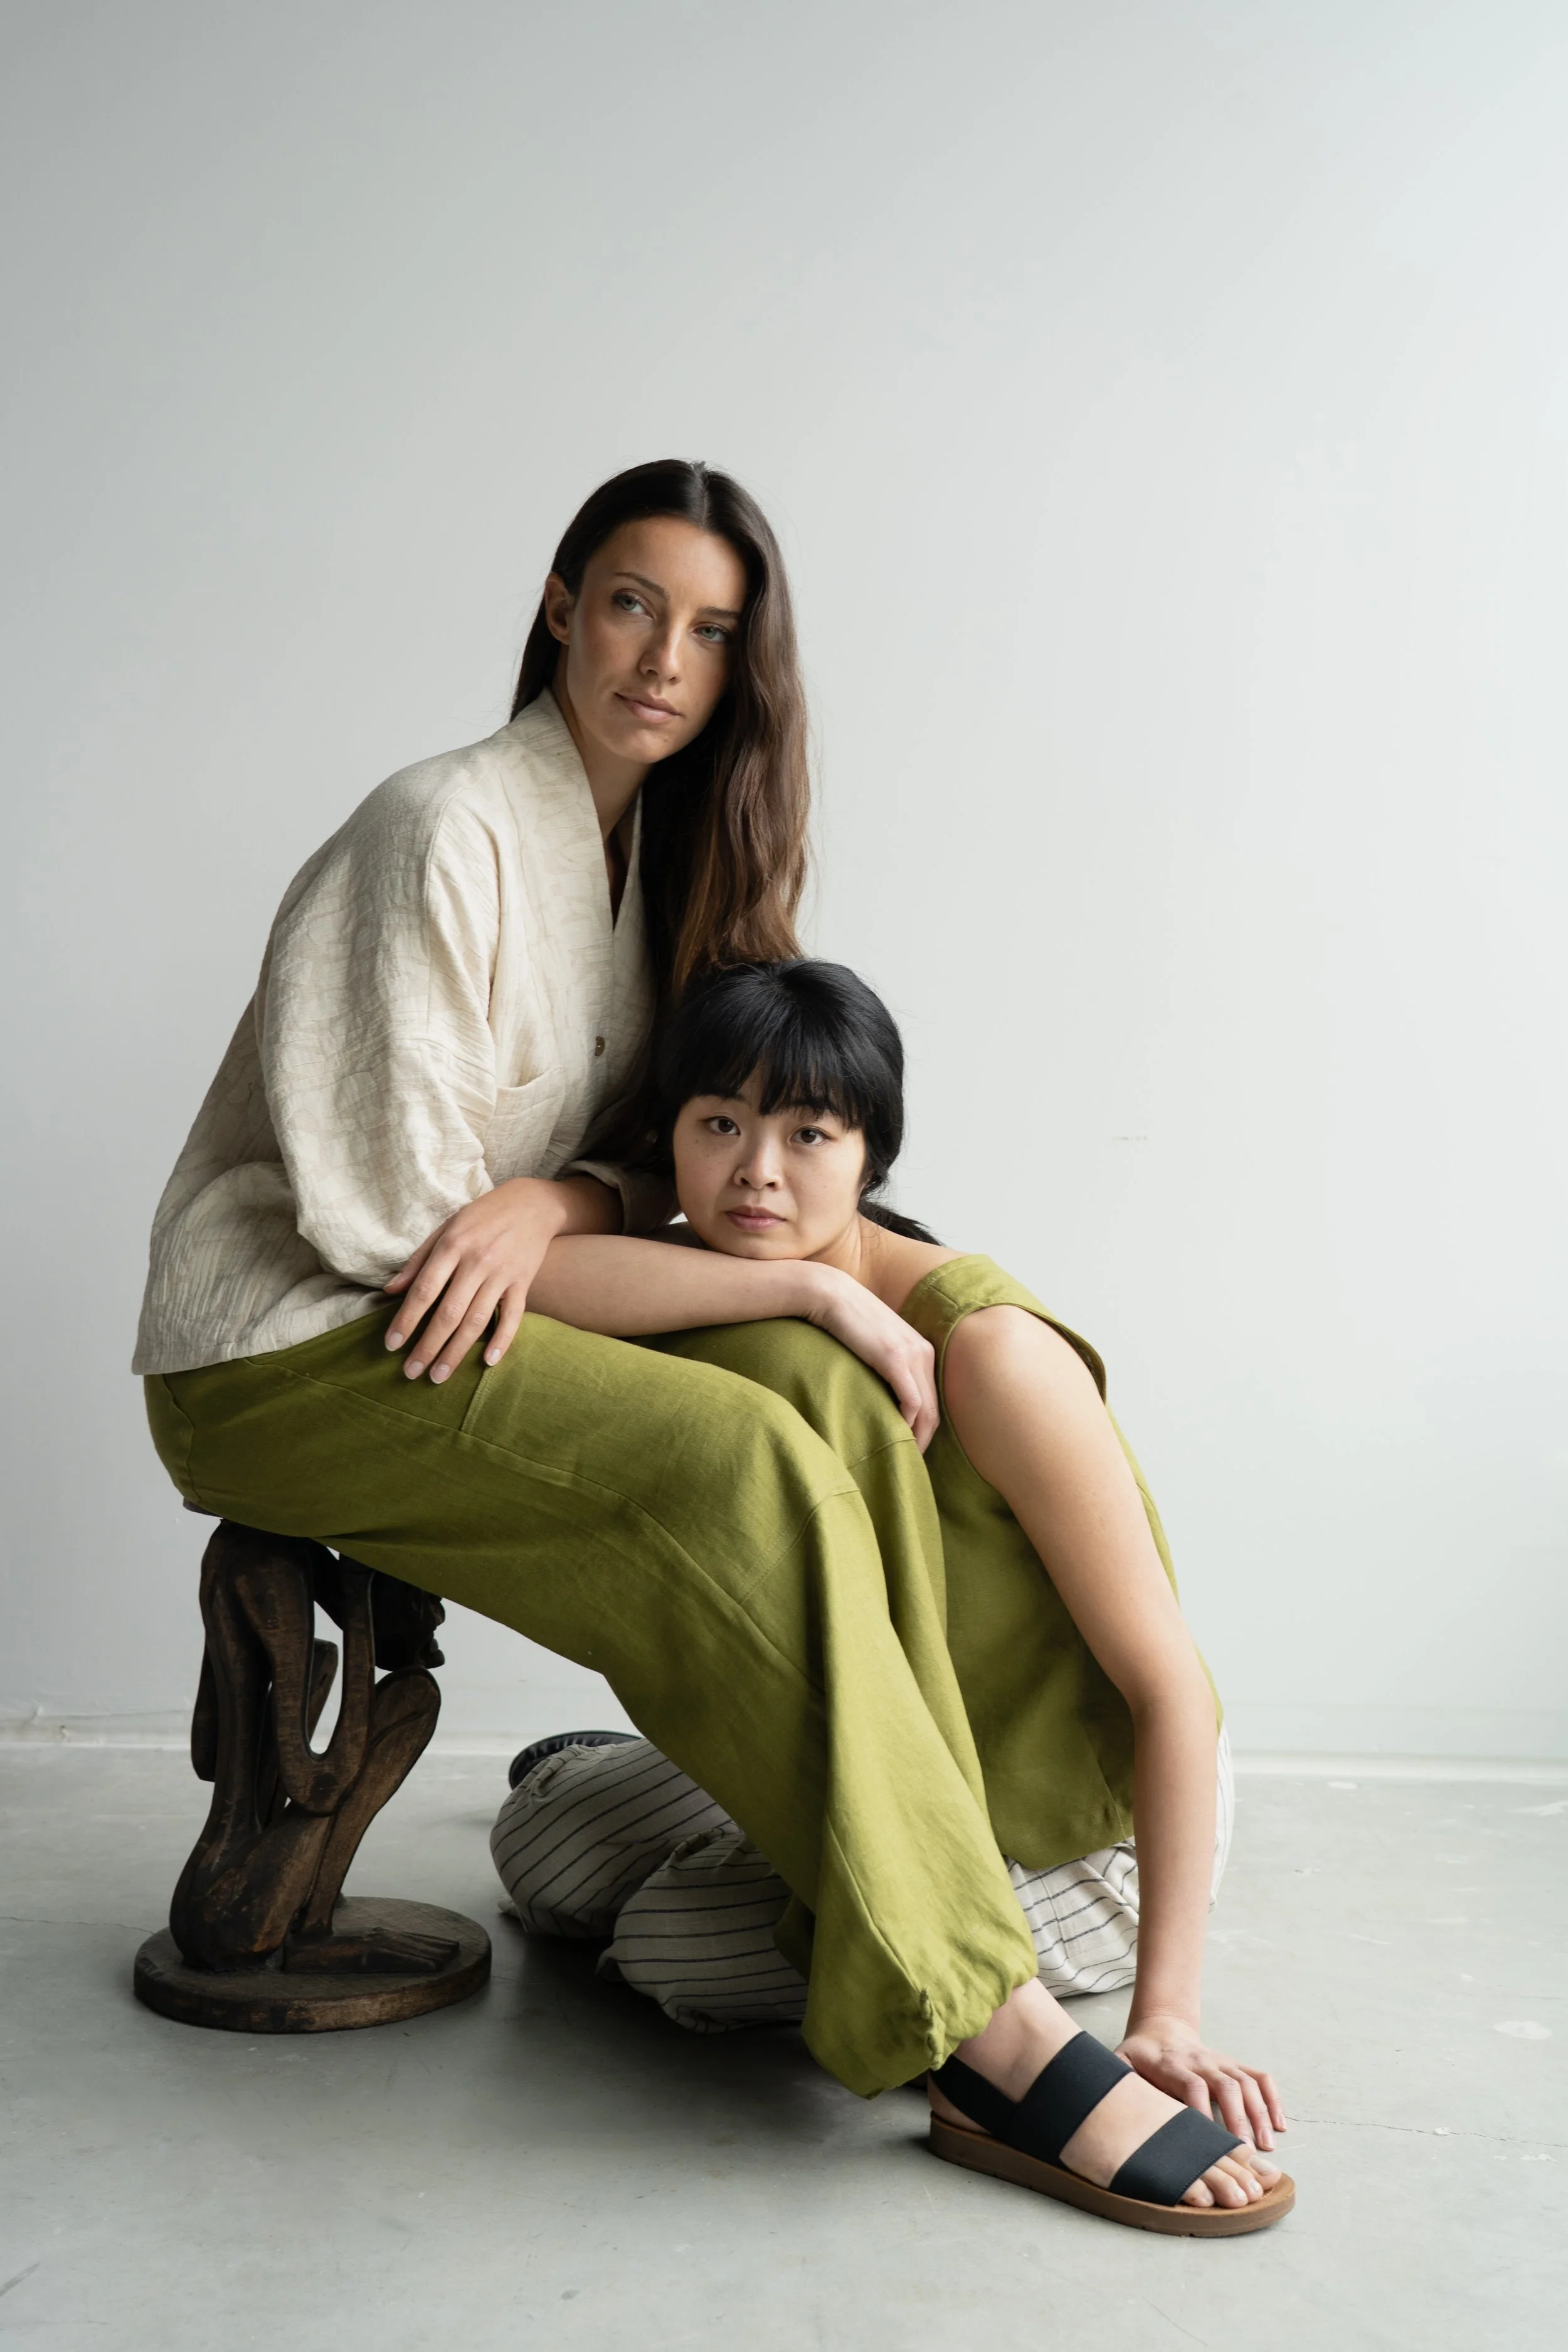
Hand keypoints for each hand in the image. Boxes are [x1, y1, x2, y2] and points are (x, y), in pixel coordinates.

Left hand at [384, 1178, 582, 1381]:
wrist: (532, 1204)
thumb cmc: (482, 1216)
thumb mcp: (446, 1228)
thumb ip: (419, 1260)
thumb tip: (390, 1291)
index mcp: (452, 1246)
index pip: (424, 1290)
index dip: (406, 1320)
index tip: (392, 1345)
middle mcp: (477, 1261)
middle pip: (449, 1312)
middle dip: (428, 1346)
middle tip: (411, 1372)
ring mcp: (503, 1274)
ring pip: (477, 1320)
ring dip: (456, 1352)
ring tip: (439, 1376)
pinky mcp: (524, 1282)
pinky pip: (513, 1316)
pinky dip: (502, 1340)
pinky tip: (487, 1362)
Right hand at [802, 1267, 940, 1450]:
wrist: (830, 1294)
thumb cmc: (846, 1321)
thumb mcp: (874, 1344)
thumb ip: (885, 1365)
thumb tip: (881, 1394)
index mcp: (921, 1349)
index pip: (933, 1399)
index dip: (925, 1428)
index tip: (911, 1448)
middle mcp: (923, 1352)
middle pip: (936, 1409)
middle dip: (926, 1440)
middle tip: (912, 1464)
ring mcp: (912, 1355)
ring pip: (928, 1411)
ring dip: (918, 1438)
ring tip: (905, 1458)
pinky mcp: (895, 1359)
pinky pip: (912, 1402)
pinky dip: (907, 1423)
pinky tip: (896, 1436)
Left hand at [1117, 2012, 1285, 2157]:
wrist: (1160, 2026)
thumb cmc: (1137, 2056)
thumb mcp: (1119, 2063)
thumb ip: (1116, 2082)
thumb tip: (1106, 2108)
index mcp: (1171, 2065)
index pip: (1192, 2086)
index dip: (1201, 2113)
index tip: (1208, 2142)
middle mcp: (1200, 2061)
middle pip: (1226, 2084)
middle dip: (1238, 2118)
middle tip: (1245, 2151)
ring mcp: (1220, 2061)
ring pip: (1247, 2082)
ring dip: (1259, 2113)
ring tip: (1266, 2145)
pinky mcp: (1233, 2064)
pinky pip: (1260, 2077)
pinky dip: (1273, 2099)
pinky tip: (1280, 2124)